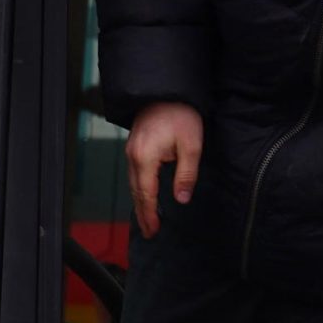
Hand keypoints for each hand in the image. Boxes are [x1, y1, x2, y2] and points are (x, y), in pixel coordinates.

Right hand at [125, 102, 203, 239]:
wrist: (166, 90)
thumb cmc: (180, 114)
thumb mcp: (191, 145)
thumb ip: (186, 174)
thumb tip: (181, 199)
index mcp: (145, 158)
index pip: (146, 194)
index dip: (150, 214)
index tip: (153, 231)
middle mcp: (133, 156)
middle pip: (135, 192)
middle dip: (142, 213)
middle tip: (149, 233)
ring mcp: (131, 150)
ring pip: (132, 183)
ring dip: (139, 202)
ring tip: (146, 219)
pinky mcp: (134, 146)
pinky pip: (133, 174)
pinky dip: (137, 189)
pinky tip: (144, 195)